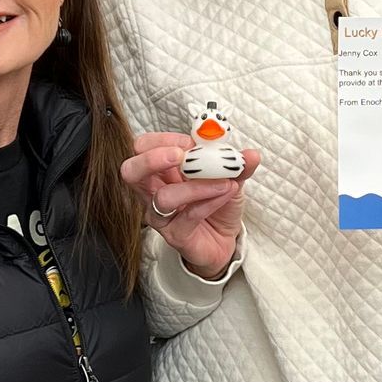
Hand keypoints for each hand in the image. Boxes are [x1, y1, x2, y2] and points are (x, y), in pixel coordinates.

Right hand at [120, 132, 258, 281]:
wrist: (224, 241)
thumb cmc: (217, 206)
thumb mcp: (230, 178)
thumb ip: (237, 164)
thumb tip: (251, 154)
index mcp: (162, 171)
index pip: (143, 148)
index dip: (164, 140)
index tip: (191, 142)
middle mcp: (154, 192)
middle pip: (131, 171)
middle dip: (151, 158)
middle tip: (180, 155)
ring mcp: (162, 216)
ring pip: (162, 198)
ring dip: (196, 185)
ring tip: (225, 182)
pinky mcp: (176, 235)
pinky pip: (188, 216)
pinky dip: (210, 201)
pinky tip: (225, 194)